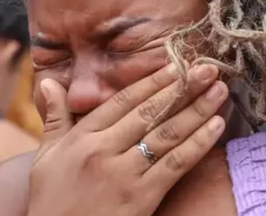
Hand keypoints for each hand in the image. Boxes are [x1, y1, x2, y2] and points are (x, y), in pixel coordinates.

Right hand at [27, 64, 229, 215]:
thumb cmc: (51, 203)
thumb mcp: (45, 159)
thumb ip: (54, 119)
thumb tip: (48, 82)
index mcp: (82, 138)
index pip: (123, 100)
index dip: (153, 81)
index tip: (176, 64)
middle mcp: (103, 150)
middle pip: (150, 111)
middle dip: (183, 87)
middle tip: (209, 68)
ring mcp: (124, 174)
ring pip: (167, 133)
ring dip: (198, 109)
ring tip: (219, 90)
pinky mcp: (142, 197)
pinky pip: (175, 163)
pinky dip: (199, 143)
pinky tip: (216, 126)